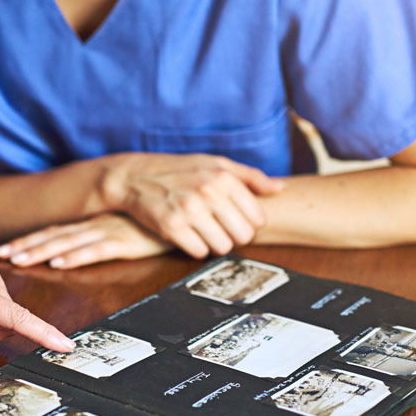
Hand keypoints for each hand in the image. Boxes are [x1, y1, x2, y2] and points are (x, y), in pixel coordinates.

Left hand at [0, 213, 170, 268]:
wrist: (189, 209)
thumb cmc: (161, 221)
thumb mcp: (130, 229)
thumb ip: (113, 236)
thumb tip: (93, 248)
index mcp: (96, 223)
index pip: (57, 232)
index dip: (32, 240)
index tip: (8, 248)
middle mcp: (97, 225)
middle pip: (54, 236)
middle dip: (26, 246)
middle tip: (1, 254)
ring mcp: (110, 232)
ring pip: (68, 243)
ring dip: (41, 251)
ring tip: (18, 259)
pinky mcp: (126, 242)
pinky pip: (96, 250)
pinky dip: (76, 256)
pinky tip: (59, 263)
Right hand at [100, 152, 284, 256]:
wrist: (134, 177)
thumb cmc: (179, 170)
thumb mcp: (215, 163)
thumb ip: (250, 176)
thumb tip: (281, 188)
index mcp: (223, 177)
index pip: (257, 218)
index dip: (248, 222)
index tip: (235, 219)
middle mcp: (208, 192)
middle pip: (243, 236)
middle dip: (234, 235)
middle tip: (220, 227)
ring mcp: (189, 210)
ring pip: (223, 247)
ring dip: (216, 243)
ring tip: (205, 231)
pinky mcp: (171, 227)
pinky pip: (199, 252)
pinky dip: (196, 247)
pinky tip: (189, 235)